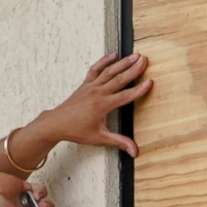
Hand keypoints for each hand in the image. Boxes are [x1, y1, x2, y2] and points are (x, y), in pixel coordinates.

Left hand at [27, 53, 152, 161]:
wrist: (56, 123)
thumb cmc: (76, 130)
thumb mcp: (99, 138)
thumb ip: (119, 142)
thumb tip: (135, 151)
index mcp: (102, 105)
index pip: (125, 96)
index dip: (139, 90)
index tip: (150, 82)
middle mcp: (97, 93)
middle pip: (119, 78)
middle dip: (133, 68)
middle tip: (144, 60)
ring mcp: (91, 86)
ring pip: (109, 71)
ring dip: (123, 62)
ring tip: (135, 55)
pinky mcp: (85, 84)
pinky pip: (96, 69)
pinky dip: (104, 61)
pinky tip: (113, 55)